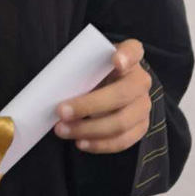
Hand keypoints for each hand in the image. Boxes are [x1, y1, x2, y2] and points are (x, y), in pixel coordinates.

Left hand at [54, 38, 151, 152]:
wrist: (108, 87)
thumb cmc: (93, 72)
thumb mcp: (88, 62)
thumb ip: (78, 68)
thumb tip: (51, 90)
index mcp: (130, 57)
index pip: (134, 51)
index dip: (127, 56)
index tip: (115, 60)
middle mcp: (141, 80)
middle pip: (121, 95)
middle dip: (88, 106)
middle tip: (60, 111)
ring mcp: (144, 105)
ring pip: (121, 122)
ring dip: (88, 130)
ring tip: (62, 130)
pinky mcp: (140, 127)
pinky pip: (123, 141)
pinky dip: (99, 144)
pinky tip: (81, 143)